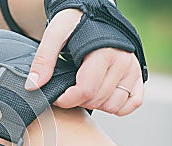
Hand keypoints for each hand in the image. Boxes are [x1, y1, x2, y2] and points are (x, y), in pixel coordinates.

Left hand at [25, 9, 143, 115]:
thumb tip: (33, 85)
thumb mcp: (54, 35)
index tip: (57, 96)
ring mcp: (132, 69)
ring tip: (84, 90)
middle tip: (69, 90)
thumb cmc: (74, 23)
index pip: (86, 91)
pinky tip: (102, 97)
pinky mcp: (138, 75)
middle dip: (78, 101)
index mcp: (103, 53)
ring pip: (114, 105)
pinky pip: (133, 102)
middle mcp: (122, 61)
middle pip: (97, 100)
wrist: (92, 13)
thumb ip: (43, 60)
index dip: (66, 99)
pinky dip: (117, 106)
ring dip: (96, 104)